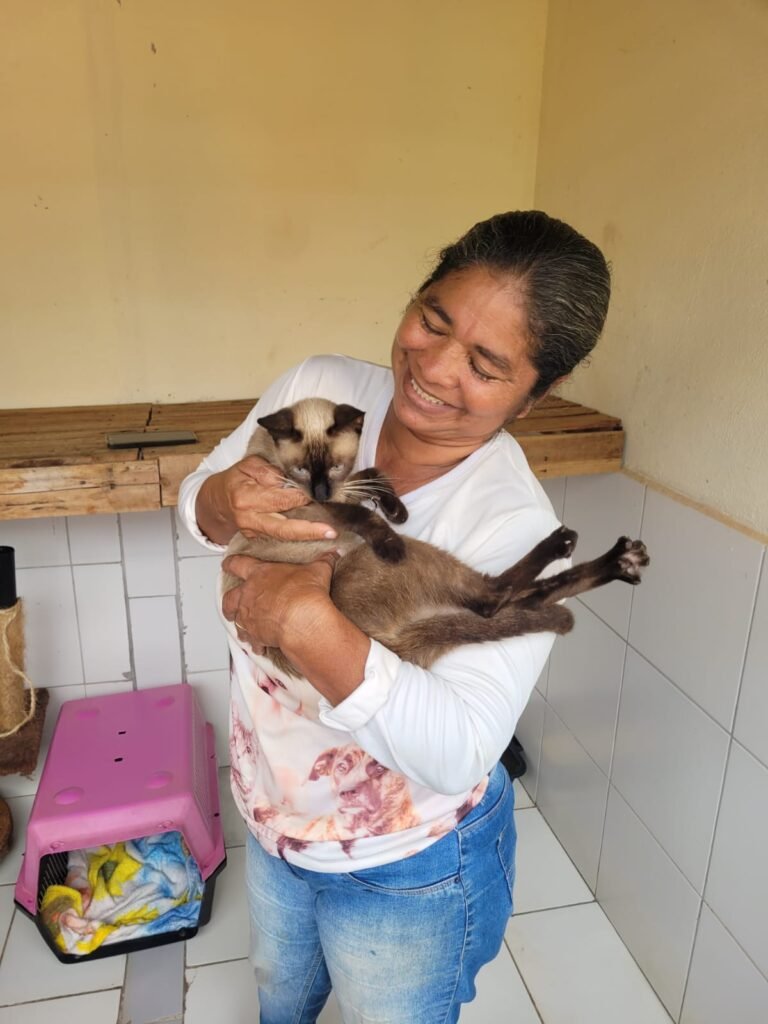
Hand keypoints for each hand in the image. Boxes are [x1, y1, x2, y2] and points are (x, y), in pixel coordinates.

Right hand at [197, 455, 336, 544]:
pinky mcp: (256, 538)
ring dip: (307, 536)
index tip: (320, 496)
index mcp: (246, 497)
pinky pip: (280, 538)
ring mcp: (252, 532)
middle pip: (284, 527)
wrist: (218, 500)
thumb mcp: (249, 465)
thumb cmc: (236, 479)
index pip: (281, 499)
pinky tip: (316, 535)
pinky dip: (298, 537)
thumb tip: (292, 480)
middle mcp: (249, 518)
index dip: (302, 497)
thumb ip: (270, 471)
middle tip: (331, 531)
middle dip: (309, 530)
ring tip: (330, 534)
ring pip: (283, 537)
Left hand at [221, 552, 337, 652]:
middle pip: (229, 597)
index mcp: (259, 574)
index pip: (238, 564)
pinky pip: (249, 639)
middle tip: (230, 603)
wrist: (302, 620)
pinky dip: (253, 642)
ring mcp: (249, 616)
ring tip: (242, 625)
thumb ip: (324, 560)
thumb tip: (334, 552)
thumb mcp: (318, 571)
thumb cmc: (306, 593)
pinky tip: (259, 646)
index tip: (227, 563)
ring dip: (237, 622)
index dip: (232, 563)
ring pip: (235, 619)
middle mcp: (249, 594)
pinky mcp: (254, 634)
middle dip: (229, 600)